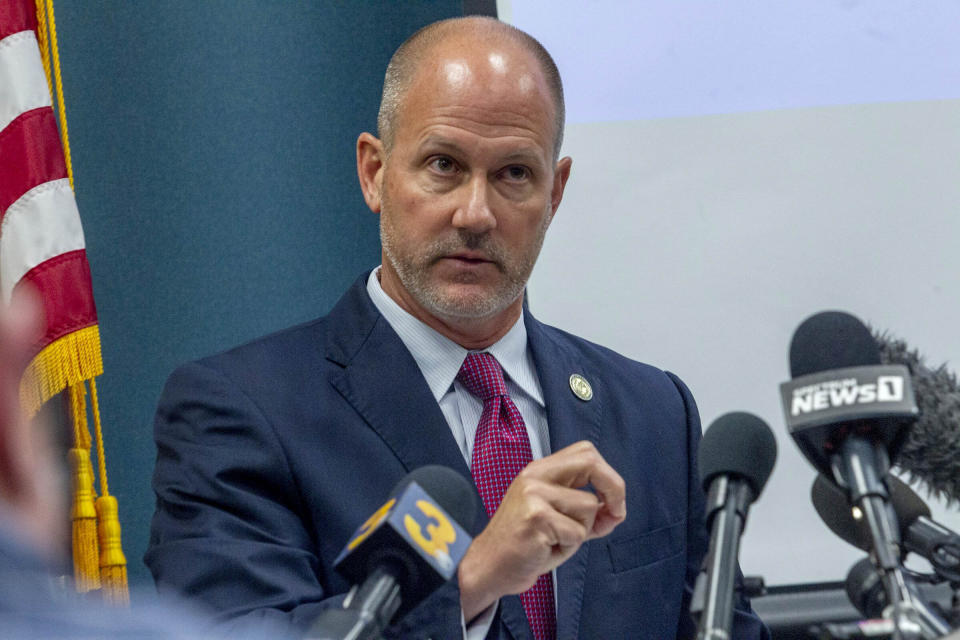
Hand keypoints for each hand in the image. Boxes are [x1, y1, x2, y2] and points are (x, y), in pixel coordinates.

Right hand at [458, 440, 625, 619]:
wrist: (489, 567)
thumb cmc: (524, 544)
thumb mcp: (555, 518)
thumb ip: (586, 512)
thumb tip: (616, 511)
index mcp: (540, 471)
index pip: (586, 452)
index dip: (608, 474)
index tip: (613, 500)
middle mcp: (536, 476)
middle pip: (590, 462)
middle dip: (614, 489)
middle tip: (616, 514)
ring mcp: (534, 495)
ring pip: (589, 507)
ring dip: (581, 532)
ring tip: (556, 541)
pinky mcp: (536, 518)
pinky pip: (577, 533)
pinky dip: (569, 548)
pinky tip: (546, 549)